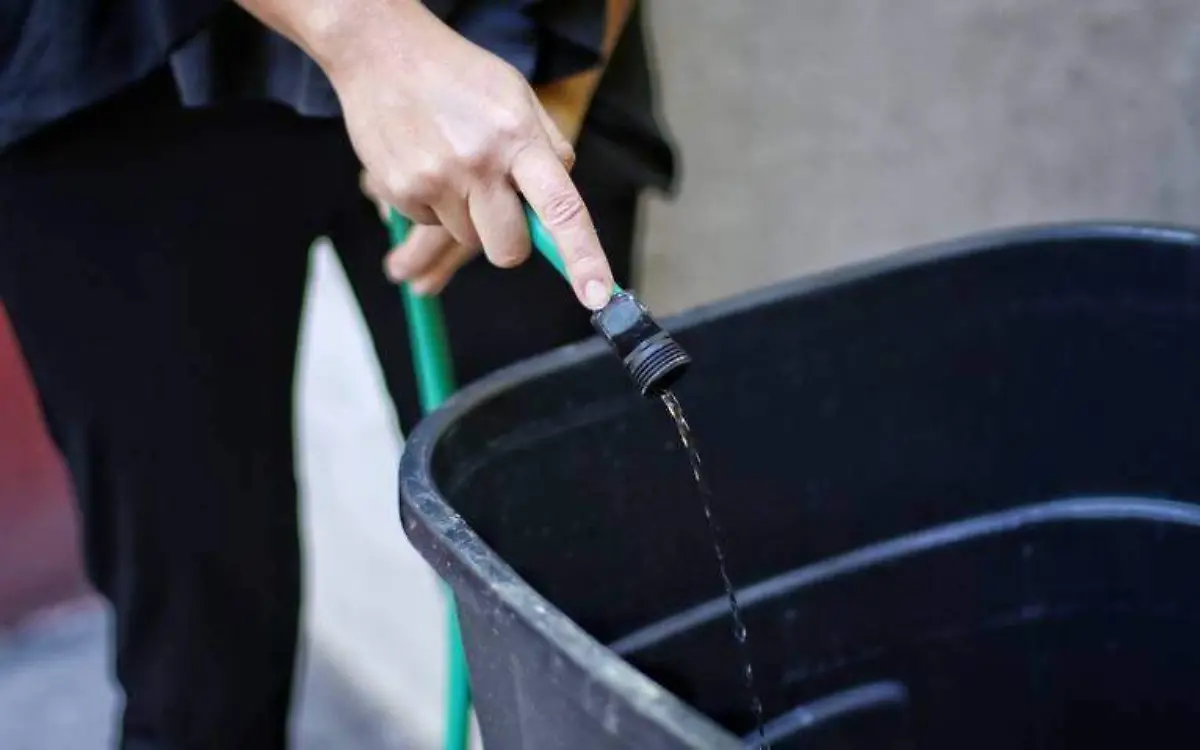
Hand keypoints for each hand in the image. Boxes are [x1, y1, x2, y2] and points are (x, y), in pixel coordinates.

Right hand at [322, 2, 614, 308]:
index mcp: (519, 139)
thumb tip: (560, 208)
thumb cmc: (459, 75)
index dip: (583, 257)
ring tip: (452, 163)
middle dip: (508, 239)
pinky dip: (432, 204)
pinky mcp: (401, 192)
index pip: (562, 210)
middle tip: (496, 201)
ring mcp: (436, 181)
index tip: (598, 296)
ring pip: (468, 239)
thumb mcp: (518, 97)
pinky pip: (430, 225)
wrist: (381, 50)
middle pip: (508, 250)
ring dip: (467, 216)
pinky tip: (425, 161)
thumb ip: (548, 151)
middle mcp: (479, 164)